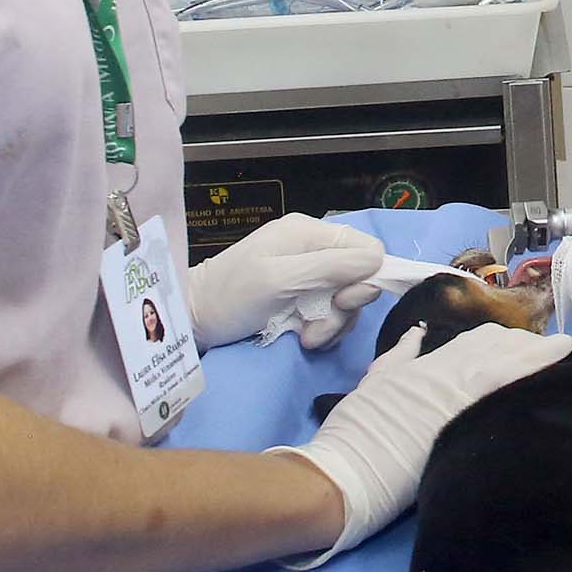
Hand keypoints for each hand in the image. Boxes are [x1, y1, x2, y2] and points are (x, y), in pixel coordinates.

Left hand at [186, 213, 386, 351]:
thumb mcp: (280, 279)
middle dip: (343, 310)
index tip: (342, 302)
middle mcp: (313, 250)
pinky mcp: (300, 299)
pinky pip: (330, 314)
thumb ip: (329, 267)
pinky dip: (321, 330)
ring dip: (331, 325)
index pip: (367, 248)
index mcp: (309, 233)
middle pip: (359, 279)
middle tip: (317, 328)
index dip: (366, 277)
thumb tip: (378, 260)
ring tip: (306, 338)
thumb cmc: (231, 296)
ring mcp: (307, 276)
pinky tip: (302, 338)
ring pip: (346, 302)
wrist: (193, 319)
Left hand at [272, 324, 571, 563]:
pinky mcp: (383, 379)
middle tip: (547, 344)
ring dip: (485, 339)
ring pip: (455, 344)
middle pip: (486, 348)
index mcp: (455, 392)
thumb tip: (500, 392)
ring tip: (506, 339)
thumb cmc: (395, 482)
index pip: (507, 365)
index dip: (539, 355)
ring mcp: (408, 373)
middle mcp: (435, 374)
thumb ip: (474, 416)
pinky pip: (406, 352)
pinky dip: (420, 342)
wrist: (339, 480)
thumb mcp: (444, 451)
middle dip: (519, 343)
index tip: (568, 347)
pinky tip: (425, 333)